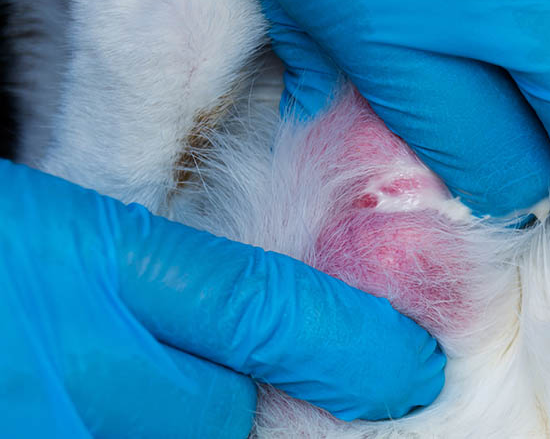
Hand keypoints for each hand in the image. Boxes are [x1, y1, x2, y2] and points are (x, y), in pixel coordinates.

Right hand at [0, 159, 444, 435]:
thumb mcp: (69, 222)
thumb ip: (160, 268)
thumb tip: (258, 316)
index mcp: (98, 263)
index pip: (265, 311)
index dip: (354, 345)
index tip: (412, 367)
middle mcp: (77, 358)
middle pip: (221, 414)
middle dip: (238, 406)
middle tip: (225, 381)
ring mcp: (45, 420)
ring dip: (177, 425)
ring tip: (137, 384)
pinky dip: (136, 431)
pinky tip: (106, 401)